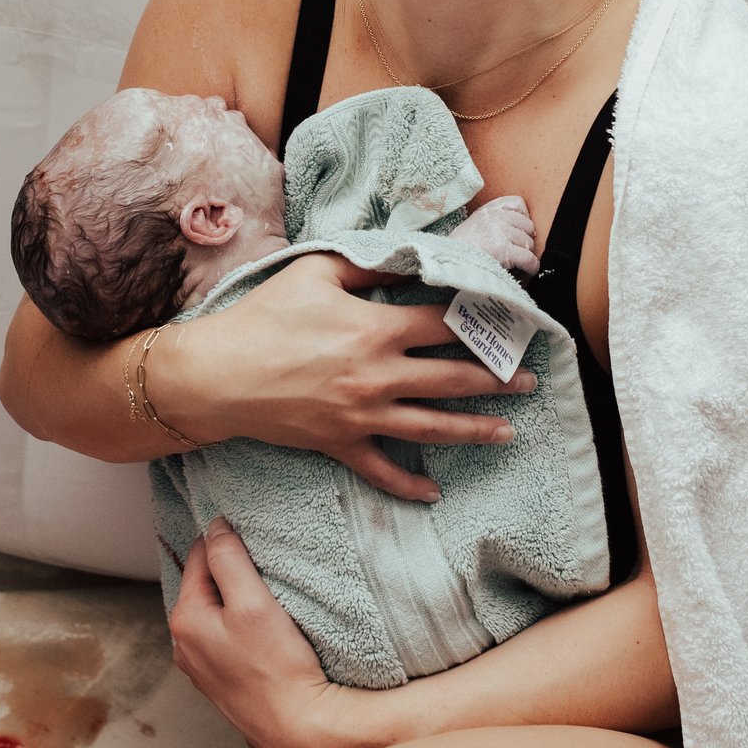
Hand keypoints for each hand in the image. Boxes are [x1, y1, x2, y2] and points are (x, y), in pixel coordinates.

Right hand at [151, 254, 535, 500]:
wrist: (217, 374)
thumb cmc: (264, 316)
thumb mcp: (317, 272)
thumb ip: (369, 264)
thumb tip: (410, 256)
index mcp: (375, 329)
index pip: (444, 324)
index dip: (481, 321)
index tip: (511, 322)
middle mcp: (378, 375)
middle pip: (453, 379)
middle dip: (498, 380)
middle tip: (530, 380)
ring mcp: (362, 415)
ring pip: (432, 427)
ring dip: (476, 430)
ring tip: (509, 431)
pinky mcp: (340, 443)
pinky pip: (382, 470)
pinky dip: (409, 484)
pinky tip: (435, 491)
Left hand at [170, 518, 369, 747]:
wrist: (299, 728)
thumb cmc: (276, 666)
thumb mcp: (252, 601)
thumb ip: (228, 559)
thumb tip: (214, 526)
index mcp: (184, 619)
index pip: (198, 556)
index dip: (225, 539)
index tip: (252, 534)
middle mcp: (184, 644)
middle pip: (205, 585)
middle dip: (229, 571)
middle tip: (265, 563)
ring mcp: (202, 667)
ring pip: (216, 612)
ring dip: (237, 598)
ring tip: (269, 593)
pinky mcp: (223, 682)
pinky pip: (227, 637)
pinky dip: (242, 624)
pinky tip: (266, 628)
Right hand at [450, 194, 538, 275]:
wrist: (448, 262)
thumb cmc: (459, 249)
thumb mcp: (474, 225)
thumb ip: (493, 222)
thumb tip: (518, 231)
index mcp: (488, 210)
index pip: (517, 203)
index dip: (522, 218)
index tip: (519, 231)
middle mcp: (496, 217)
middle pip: (528, 226)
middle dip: (524, 239)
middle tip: (518, 251)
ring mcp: (501, 232)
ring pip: (529, 243)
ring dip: (525, 255)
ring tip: (517, 263)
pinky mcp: (504, 250)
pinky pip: (529, 258)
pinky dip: (531, 267)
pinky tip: (527, 271)